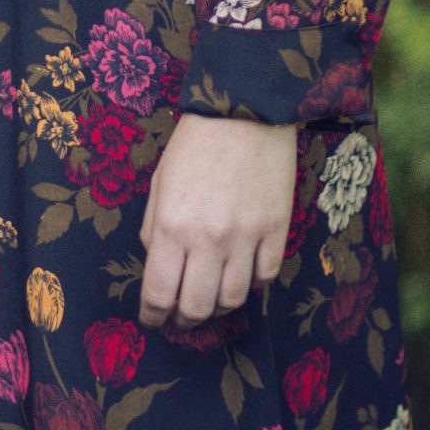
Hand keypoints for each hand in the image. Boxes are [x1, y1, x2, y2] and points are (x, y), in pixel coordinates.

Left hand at [137, 112, 296, 326]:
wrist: (246, 110)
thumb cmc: (196, 142)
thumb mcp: (160, 181)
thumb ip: (153, 227)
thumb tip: (159, 263)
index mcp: (170, 226)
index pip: (158, 293)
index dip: (152, 315)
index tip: (152, 319)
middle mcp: (207, 239)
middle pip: (196, 307)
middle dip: (184, 320)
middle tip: (181, 318)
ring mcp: (246, 237)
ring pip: (233, 299)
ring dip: (218, 306)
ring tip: (211, 299)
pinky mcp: (277, 230)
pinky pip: (266, 277)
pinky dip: (253, 285)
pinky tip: (243, 276)